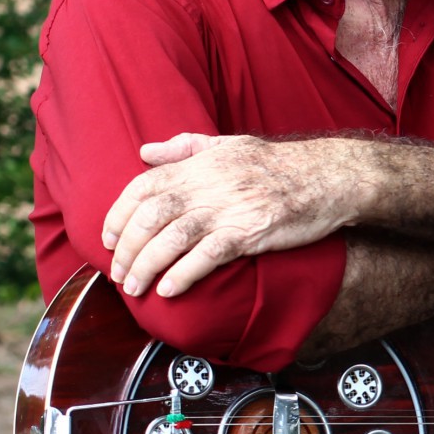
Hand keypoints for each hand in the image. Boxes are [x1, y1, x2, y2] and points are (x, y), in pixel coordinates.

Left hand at [103, 133, 362, 298]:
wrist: (325, 176)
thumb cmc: (277, 163)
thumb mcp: (228, 144)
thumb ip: (184, 147)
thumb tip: (144, 152)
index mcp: (197, 165)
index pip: (141, 188)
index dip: (117, 216)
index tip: (107, 239)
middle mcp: (206, 186)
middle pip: (149, 218)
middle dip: (126, 249)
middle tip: (118, 274)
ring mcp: (228, 209)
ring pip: (172, 239)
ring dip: (146, 267)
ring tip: (135, 288)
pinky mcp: (250, 232)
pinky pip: (207, 256)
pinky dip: (183, 275)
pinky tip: (169, 290)